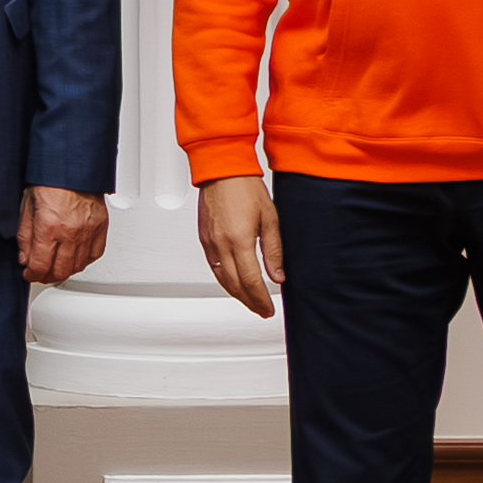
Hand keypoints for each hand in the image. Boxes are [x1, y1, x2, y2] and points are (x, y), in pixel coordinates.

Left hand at [18, 186, 109, 286]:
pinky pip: (94, 254)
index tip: (29, 274)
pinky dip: (83, 261)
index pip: (40, 265)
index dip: (32, 275)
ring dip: (65, 271)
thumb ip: (25, 236)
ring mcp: (88, 231)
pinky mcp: (100, 227)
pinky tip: (75, 260)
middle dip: (47, 277)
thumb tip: (25, 258)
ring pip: (78, 266)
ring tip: (55, 268)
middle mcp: (70, 232)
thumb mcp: (26, 207)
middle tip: (40, 274)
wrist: (72, 166)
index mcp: (48, 227)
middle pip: (60, 270)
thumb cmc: (48, 181)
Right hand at [196, 174, 281, 318]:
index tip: (269, 309)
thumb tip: (278, 276)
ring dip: (236, 294)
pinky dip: (225, 280)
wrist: (222, 171)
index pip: (251, 281)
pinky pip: (214, 267)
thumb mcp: (270, 219)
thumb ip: (273, 251)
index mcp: (239, 240)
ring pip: (222, 279)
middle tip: (261, 310)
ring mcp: (209, 243)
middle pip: (235, 285)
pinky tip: (233, 283)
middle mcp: (220, 245)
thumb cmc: (246, 189)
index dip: (261, 299)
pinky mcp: (204, 239)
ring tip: (249, 302)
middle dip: (249, 302)